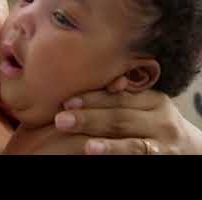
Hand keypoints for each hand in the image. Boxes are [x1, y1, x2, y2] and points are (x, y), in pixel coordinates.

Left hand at [54, 90, 201, 154]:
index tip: (67, 101)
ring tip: (85, 144)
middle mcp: (161, 121)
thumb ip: (119, 98)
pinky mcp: (160, 160)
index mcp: (153, 100)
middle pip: (121, 117)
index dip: (92, 99)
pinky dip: (116, 154)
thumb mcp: (142, 107)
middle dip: (89, 118)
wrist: (188, 151)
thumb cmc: (151, 123)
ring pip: (132, 143)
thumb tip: (89, 90)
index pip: (120, 97)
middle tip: (61, 119)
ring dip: (106, 144)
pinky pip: (137, 155)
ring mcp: (163, 144)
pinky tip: (96, 152)